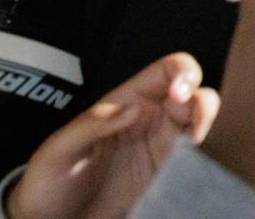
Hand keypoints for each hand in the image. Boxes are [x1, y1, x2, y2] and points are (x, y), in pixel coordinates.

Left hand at [7, 53, 218, 218]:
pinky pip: (197, 157)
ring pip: (200, 121)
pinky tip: (192, 165)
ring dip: (206, 124)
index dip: (182, 73)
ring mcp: (161, 147)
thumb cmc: (48, 184)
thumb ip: (91, 125)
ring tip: (194, 145)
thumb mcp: (58, 151)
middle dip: (202, 103)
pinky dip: (205, 155)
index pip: (167, 70)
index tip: (178, 95)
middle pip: (194, 92)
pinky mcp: (168, 176)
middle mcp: (150, 119)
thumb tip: (132, 108)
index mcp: (126, 102)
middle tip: (193, 130)